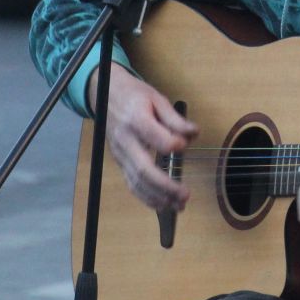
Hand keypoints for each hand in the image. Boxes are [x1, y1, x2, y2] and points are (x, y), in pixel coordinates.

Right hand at [94, 65, 197, 212]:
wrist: (105, 95)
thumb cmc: (134, 95)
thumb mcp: (157, 98)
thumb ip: (175, 118)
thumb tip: (194, 134)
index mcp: (136, 118)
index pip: (154, 136)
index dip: (173, 144)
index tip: (184, 145)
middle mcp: (125, 140)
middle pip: (142, 169)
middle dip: (165, 186)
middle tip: (185, 195)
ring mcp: (120, 154)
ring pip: (135, 181)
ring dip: (158, 197)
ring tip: (179, 205)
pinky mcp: (119, 162)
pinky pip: (131, 184)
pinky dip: (146, 197)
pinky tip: (162, 204)